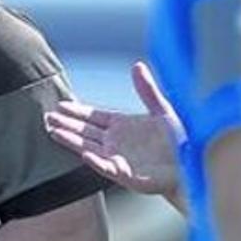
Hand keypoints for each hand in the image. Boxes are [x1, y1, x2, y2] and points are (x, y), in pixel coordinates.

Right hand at [45, 61, 184, 201]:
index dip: (77, 111)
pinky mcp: (127, 175)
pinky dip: (96, 162)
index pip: (94, 117)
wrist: (193, 165)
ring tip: (53, 132)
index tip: (60, 105)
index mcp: (123, 126)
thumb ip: (147, 90)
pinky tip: (84, 154)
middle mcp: (116, 142)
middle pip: (85, 131)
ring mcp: (119, 159)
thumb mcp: (162, 110)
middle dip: (66, 124)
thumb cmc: (180, 141)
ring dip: (71, 141)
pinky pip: (108, 168)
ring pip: (88, 147)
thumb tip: (137, 66)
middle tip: (47, 117)